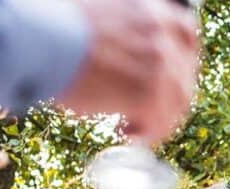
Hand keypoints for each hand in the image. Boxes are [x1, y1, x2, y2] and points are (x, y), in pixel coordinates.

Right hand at [63, 0, 199, 143]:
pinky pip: (159, 123)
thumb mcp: (102, 12)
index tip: (170, 75)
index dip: (182, 58)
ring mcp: (158, 66)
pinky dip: (147, 134)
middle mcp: (162, 37)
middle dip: (169, 98)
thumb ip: (125, 28)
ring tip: (133, 128)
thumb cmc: (59, 28)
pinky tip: (127, 135)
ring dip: (157, 119)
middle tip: (148, 112)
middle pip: (184, 76)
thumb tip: (121, 50)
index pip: (187, 33)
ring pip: (176, 103)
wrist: (42, 39)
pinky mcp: (146, 96)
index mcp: (153, 12)